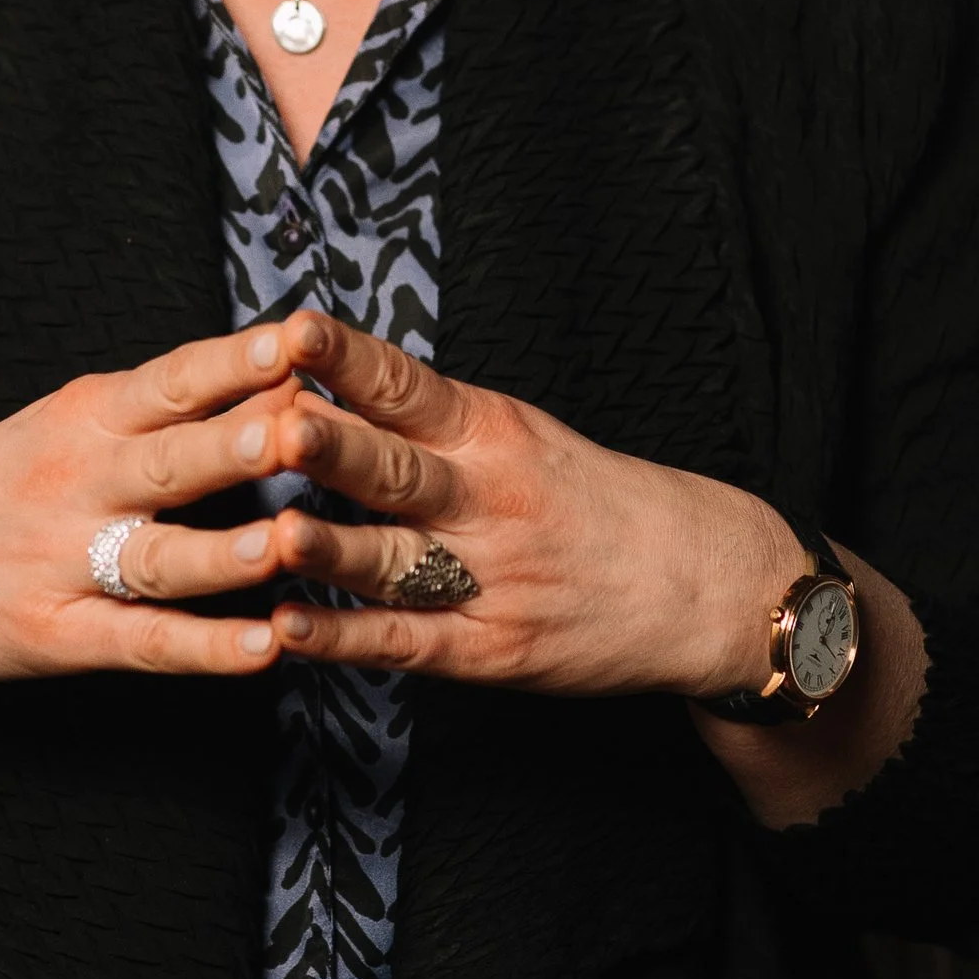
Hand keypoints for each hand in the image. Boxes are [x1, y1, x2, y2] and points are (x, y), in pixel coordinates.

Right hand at [0, 324, 324, 818]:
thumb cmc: (2, 480)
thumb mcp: (66, 421)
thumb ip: (161, 404)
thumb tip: (286, 369)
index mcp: (86, 417)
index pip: (171, 381)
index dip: (237, 361)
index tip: (301, 341)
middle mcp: (77, 482)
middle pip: (169, 460)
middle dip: (236, 443)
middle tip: (303, 427)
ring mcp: (64, 562)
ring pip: (158, 557)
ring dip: (224, 551)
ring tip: (284, 542)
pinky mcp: (57, 635)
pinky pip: (142, 643)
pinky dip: (204, 648)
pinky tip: (263, 648)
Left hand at [229, 312, 801, 696]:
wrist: (705, 585)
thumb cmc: (600, 501)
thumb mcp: (529, 437)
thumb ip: (434, 421)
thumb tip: (326, 388)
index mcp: (494, 433)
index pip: (409, 387)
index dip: (350, 360)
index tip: (296, 329)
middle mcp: (488, 500)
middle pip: (397, 471)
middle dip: (335, 450)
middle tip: (278, 427)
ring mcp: (487, 578)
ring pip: (392, 561)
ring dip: (329, 550)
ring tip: (273, 535)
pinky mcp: (488, 649)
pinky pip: (404, 642)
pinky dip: (344, 639)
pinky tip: (289, 629)